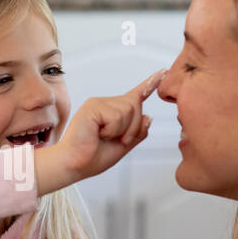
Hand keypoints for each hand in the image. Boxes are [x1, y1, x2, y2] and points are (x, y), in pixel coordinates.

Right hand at [34, 69, 163, 193]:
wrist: (74, 166)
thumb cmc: (92, 157)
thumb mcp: (123, 147)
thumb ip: (138, 133)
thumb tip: (148, 116)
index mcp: (113, 112)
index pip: (135, 95)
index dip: (150, 83)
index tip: (163, 72)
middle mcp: (105, 103)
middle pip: (136, 105)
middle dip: (132, 128)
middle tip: (114, 140)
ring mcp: (98, 103)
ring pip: (128, 110)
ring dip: (122, 130)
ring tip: (104, 137)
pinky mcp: (92, 107)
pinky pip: (116, 116)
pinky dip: (112, 130)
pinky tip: (98, 133)